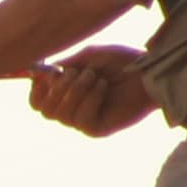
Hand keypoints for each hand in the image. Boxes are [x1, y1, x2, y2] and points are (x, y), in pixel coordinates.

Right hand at [28, 44, 156, 137]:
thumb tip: (39, 72)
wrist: (149, 71)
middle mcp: (72, 110)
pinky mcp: (97, 130)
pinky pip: (81, 120)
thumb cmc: (122, 62)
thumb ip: (65, 64)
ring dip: (77, 90)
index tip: (49, 73)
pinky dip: (90, 99)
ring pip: (61, 114)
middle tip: (78, 73)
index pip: (37, 103)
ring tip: (96, 77)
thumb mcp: (89, 56)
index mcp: (66, 93)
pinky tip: (104, 88)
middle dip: (58, 88)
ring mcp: (84, 121)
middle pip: (44, 111)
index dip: (37, 89)